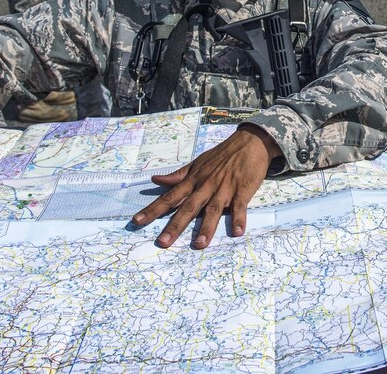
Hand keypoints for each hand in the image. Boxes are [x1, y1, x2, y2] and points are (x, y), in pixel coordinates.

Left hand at [131, 123, 280, 248]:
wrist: (249, 142)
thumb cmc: (221, 155)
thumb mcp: (197, 163)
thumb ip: (177, 175)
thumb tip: (155, 179)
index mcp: (193, 180)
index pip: (170, 197)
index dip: (153, 209)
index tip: (137, 222)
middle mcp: (205, 186)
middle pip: (188, 207)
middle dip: (175, 225)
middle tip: (163, 242)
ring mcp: (224, 189)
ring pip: (213, 210)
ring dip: (206, 227)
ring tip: (198, 245)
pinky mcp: (242, 190)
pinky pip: (240, 207)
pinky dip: (239, 218)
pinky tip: (237, 232)